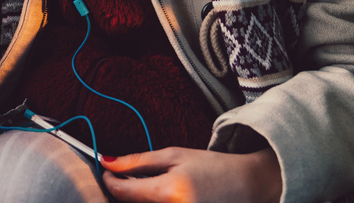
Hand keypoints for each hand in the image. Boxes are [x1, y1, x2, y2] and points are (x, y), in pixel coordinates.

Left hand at [101, 147, 281, 202]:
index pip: (123, 192)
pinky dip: (152, 202)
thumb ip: (137, 161)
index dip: (109, 180)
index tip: (106, 170)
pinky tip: (160, 195)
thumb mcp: (173, 155)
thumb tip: (106, 162)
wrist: (247, 185)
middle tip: (127, 176)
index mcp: (170, 192)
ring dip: (138, 198)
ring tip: (149, 185)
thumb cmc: (212, 167)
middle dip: (123, 190)